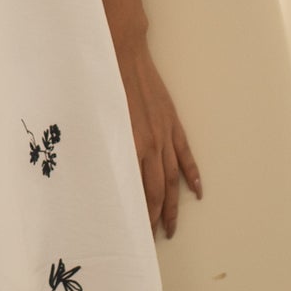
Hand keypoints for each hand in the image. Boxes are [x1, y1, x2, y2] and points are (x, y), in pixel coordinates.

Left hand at [115, 31, 201, 234]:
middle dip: (156, 217)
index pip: (138, 191)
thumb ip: (100, 148)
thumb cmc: (101, 85)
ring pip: (172, 178)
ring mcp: (165, 133)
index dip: (139, 214)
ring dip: (173, 204)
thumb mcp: (94, 121)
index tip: (135, 232)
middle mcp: (150, 143)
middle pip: (157, 190)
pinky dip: (192, 174)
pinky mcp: (172, 122)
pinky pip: (185, 154)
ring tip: (171, 227)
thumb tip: (96, 177)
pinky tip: (196, 192)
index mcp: (129, 145)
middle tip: (152, 238)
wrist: (120, 52)